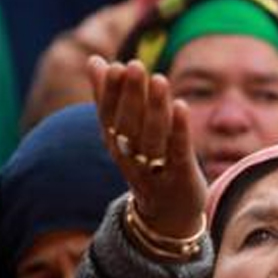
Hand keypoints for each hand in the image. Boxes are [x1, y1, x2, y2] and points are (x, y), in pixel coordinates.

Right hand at [88, 58, 206, 240]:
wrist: (167, 216)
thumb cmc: (146, 163)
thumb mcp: (124, 133)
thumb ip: (110, 97)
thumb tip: (95, 60)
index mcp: (116, 144)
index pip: (108, 117)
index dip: (110, 93)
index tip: (114, 65)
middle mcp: (132, 158)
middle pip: (128, 126)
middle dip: (131, 96)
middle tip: (135, 65)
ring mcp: (156, 170)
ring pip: (153, 138)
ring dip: (156, 108)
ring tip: (159, 79)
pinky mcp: (181, 177)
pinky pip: (179, 152)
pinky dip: (179, 129)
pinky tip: (182, 105)